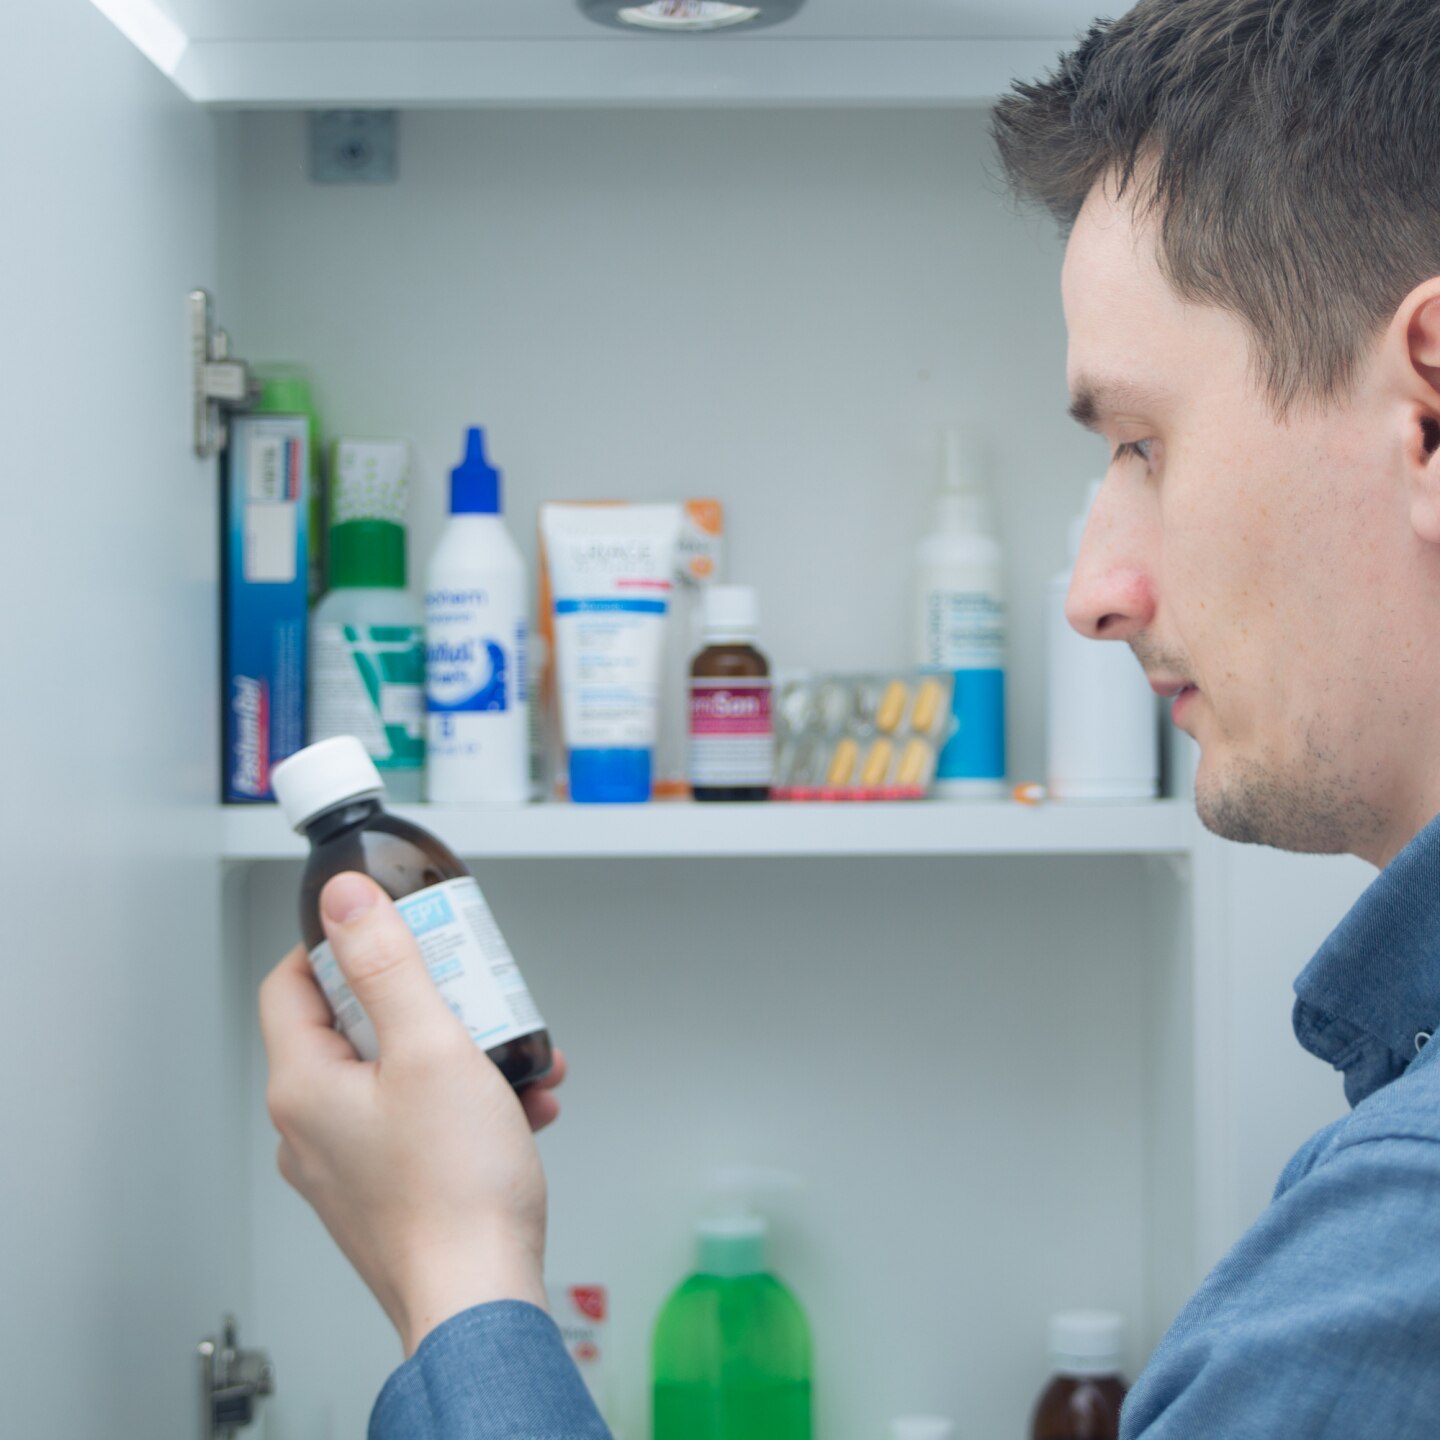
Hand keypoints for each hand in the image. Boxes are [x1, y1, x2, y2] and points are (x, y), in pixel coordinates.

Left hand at [259, 871, 566, 1354]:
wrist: (478, 1299)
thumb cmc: (455, 1190)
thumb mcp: (430, 1048)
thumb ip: (388, 965)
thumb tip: (345, 901)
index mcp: (304, 1086)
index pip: (290, 983)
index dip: (336, 946)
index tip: (387, 931)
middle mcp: (311, 1128)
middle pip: (352, 1027)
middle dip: (423, 998)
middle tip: (467, 987)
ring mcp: (348, 1165)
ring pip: (395, 1075)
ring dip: (457, 1051)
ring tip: (509, 1052)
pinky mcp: (386, 1191)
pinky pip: (418, 1122)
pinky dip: (464, 1102)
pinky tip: (519, 1103)